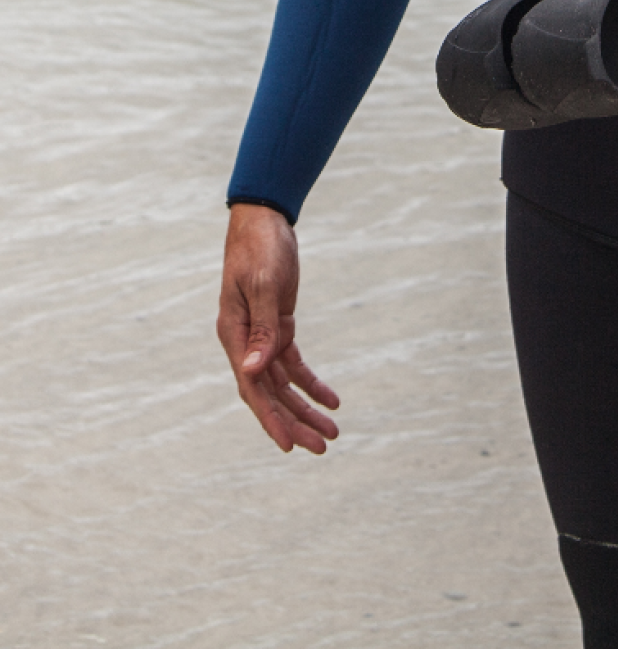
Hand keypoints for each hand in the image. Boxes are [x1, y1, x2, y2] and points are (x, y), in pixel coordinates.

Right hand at [216, 203, 339, 453]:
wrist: (263, 220)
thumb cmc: (259, 248)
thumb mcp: (264, 285)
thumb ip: (262, 329)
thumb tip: (253, 373)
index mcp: (234, 336)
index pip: (252, 389)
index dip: (271, 419)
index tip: (290, 446)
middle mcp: (244, 343)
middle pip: (270, 394)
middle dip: (295, 422)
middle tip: (323, 446)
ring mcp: (260, 336)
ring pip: (283, 384)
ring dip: (305, 407)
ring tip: (332, 430)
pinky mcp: (277, 326)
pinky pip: (293, 363)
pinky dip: (310, 382)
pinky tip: (330, 398)